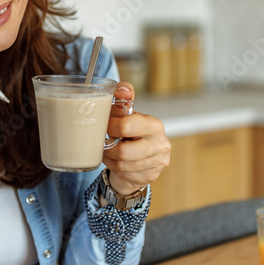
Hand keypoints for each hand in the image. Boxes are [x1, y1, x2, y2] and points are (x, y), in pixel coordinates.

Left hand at [102, 82, 170, 196]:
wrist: (142, 156)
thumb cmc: (131, 132)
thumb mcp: (127, 115)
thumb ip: (123, 99)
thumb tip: (122, 88)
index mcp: (154, 125)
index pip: (127, 126)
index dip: (111, 127)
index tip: (106, 127)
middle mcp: (160, 144)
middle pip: (124, 152)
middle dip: (109, 149)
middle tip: (103, 144)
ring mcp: (158, 162)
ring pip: (122, 166)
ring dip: (110, 159)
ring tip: (107, 152)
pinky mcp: (152, 176)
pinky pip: (126, 176)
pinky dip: (115, 170)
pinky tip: (115, 162)